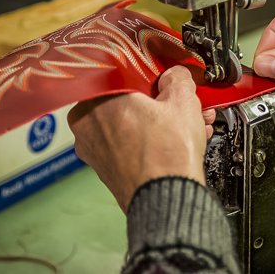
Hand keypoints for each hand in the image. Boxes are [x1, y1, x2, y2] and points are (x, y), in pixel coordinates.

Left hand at [67, 66, 213, 212]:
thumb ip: (177, 78)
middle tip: (181, 102)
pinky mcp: (108, 170)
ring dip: (159, 121)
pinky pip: (130, 145)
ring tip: (187, 123)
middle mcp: (86, 125)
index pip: (123, 74)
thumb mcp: (182, 100)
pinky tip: (175, 141)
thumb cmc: (166, 155)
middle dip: (160, 101)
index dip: (151, 75)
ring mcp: (95, 150)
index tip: (166, 78)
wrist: (168, 199)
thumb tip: (175, 76)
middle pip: (128, 101)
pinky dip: (150, 141)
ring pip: (130, 124)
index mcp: (95, 99)